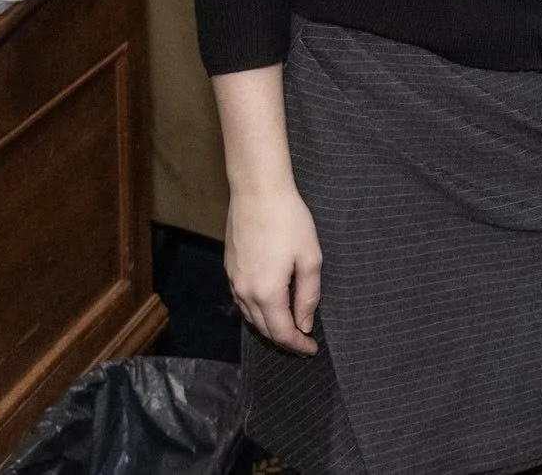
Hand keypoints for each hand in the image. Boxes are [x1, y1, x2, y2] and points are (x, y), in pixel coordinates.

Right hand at [224, 184, 323, 354]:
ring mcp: (233, 281)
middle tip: (303, 342)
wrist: (257, 192)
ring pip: (250, 317)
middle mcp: (245, 292)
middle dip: (284, 339)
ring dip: (269, 326)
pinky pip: (242, 301)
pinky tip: (269, 305)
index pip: (282, 332)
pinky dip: (257, 311)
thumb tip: (305, 324)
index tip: (312, 350)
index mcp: (266, 293)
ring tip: (289, 326)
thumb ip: (308, 296)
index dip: (298, 345)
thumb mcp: (310, 258)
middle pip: (264, 329)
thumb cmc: (289, 221)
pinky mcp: (230, 269)